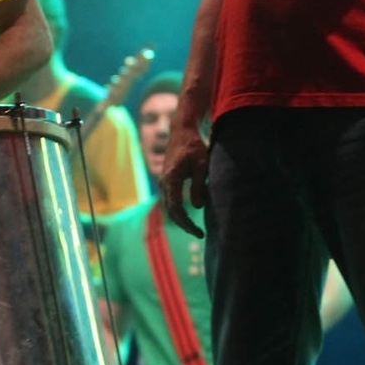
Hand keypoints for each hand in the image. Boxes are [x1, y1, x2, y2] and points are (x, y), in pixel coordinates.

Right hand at [158, 104, 209, 238]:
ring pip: (169, 206)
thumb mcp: (202, 165)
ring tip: (195, 228)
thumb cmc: (194, 146)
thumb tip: (198, 207)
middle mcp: (163, 181)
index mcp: (171, 178)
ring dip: (181, 218)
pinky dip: (178, 210)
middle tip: (199, 234)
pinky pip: (170, 200)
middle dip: (184, 224)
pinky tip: (188, 216)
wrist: (182, 131)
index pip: (177, 207)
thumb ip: (199, 186)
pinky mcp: (166, 180)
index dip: (187, 222)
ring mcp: (163, 181)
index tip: (199, 232)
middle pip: (171, 210)